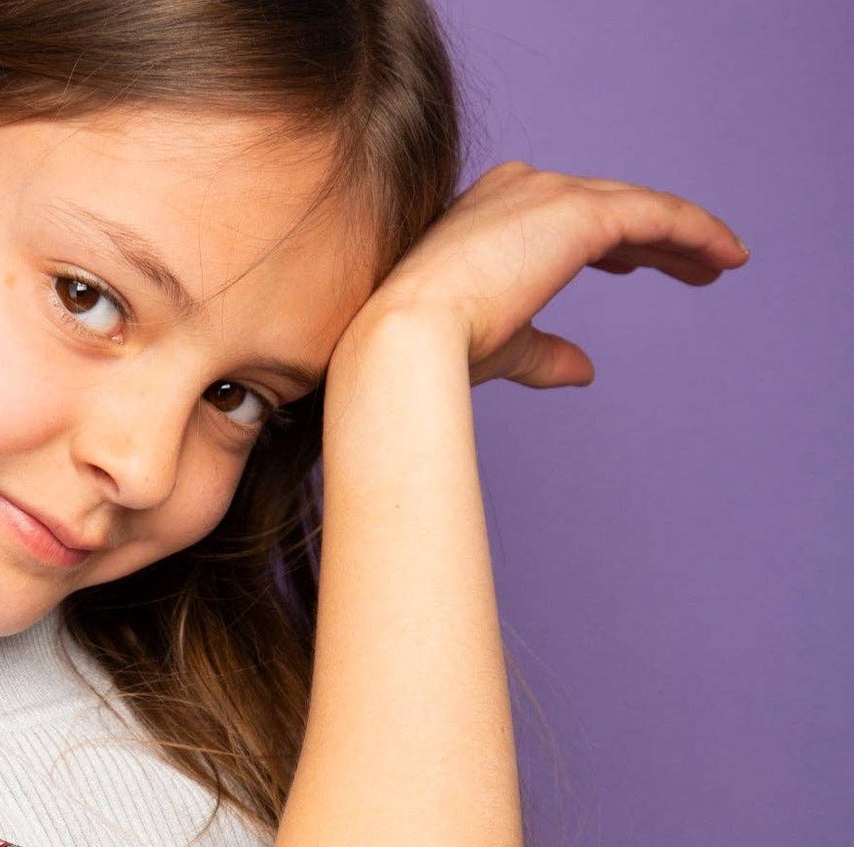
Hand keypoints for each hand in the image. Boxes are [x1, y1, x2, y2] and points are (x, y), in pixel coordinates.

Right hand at [330, 160, 748, 388]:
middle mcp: (518, 189)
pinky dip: (696, 232)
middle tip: (696, 265)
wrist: (408, 340)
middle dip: (655, 239)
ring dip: (685, 236)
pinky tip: (726, 257)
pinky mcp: (580, 212)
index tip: (637, 266)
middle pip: (607, 206)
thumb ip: (545, 351)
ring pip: (637, 207)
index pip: (564, 218)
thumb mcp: (501, 346)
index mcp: (486, 213)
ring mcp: (548, 194)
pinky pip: (655, 215)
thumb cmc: (433, 351)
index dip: (608, 242)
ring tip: (721, 263)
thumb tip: (587, 370)